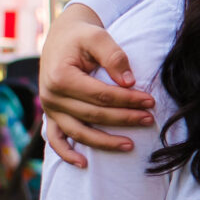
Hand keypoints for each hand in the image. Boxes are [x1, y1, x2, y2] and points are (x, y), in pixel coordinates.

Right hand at [39, 4, 152, 166]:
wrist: (62, 35)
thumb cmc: (82, 35)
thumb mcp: (98, 36)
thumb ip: (114, 56)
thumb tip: (129, 82)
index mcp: (61, 77)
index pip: (101, 96)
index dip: (128, 100)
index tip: (150, 101)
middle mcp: (51, 96)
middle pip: (93, 115)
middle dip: (124, 119)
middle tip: (149, 119)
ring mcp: (50, 108)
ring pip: (78, 132)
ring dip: (104, 142)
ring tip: (130, 145)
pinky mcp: (50, 115)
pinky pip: (56, 139)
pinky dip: (67, 154)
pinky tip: (84, 164)